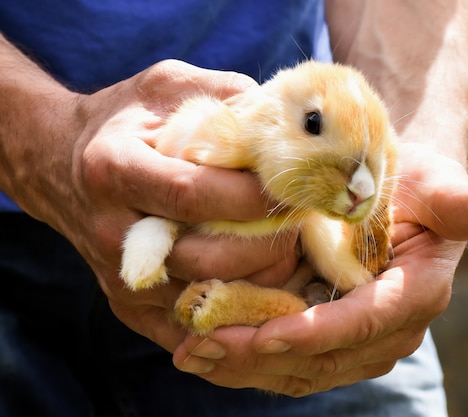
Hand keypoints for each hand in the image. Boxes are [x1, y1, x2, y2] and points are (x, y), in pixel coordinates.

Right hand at [44, 60, 299, 350]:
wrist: (60, 163)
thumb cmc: (123, 120)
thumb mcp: (166, 86)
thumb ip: (224, 95)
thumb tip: (286, 120)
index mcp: (115, 168)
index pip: (194, 194)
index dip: (253, 198)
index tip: (295, 190)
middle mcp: (109, 230)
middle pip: (205, 257)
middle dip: (268, 246)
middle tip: (300, 225)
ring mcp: (117, 275)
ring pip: (204, 299)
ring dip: (260, 282)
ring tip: (289, 252)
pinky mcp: (126, 304)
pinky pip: (187, 328)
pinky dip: (232, 317)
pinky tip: (262, 289)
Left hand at [172, 142, 467, 395]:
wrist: (389, 192)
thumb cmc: (408, 182)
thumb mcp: (433, 184)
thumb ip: (459, 204)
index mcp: (414, 295)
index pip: (364, 323)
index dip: (317, 332)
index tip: (266, 334)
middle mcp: (386, 329)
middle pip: (322, 357)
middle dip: (261, 356)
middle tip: (202, 346)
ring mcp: (353, 338)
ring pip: (297, 368)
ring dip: (242, 365)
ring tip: (189, 353)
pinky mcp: (326, 336)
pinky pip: (285, 358)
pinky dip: (244, 356)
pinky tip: (202, 346)